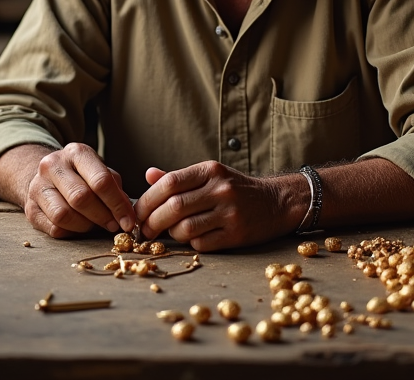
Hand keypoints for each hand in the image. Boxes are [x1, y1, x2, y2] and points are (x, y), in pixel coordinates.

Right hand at [23, 143, 136, 238]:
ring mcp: (37, 186)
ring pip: (64, 215)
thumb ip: (114, 188)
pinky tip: (78, 227)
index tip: (128, 221)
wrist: (46, 176)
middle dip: (102, 216)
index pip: (100, 180)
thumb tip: (127, 213)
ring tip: (94, 225)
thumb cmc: (81, 175)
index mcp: (76, 153)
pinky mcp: (29, 208)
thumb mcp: (99, 171)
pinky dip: (70, 232)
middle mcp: (53, 165)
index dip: (117, 204)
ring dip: (85, 226)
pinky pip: (53, 228)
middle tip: (114, 225)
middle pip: (81, 198)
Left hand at [135, 161, 300, 251]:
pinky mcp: (237, 234)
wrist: (276, 203)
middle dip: (152, 221)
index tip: (137, 212)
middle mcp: (221, 189)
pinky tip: (193, 238)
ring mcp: (230, 212)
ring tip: (170, 233)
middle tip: (144, 230)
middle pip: (173, 207)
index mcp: (210, 170)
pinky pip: (202, 243)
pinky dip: (191, 243)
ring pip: (185, 228)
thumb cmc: (236, 188)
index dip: (147, 200)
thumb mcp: (211, 175)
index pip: (169, 183)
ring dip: (171, 234)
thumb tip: (148, 176)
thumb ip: (179, 178)